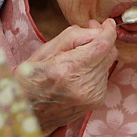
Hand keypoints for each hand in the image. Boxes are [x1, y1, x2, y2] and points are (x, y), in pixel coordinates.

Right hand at [13, 18, 117, 136]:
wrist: (27, 113)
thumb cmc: (32, 78)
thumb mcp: (46, 50)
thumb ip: (74, 35)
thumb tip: (98, 29)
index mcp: (68, 69)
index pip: (101, 45)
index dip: (109, 31)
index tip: (108, 23)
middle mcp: (83, 85)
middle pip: (109, 53)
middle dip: (103, 40)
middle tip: (91, 32)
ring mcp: (91, 96)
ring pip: (108, 64)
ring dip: (99, 55)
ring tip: (80, 55)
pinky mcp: (96, 102)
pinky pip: (104, 76)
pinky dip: (96, 69)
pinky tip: (80, 71)